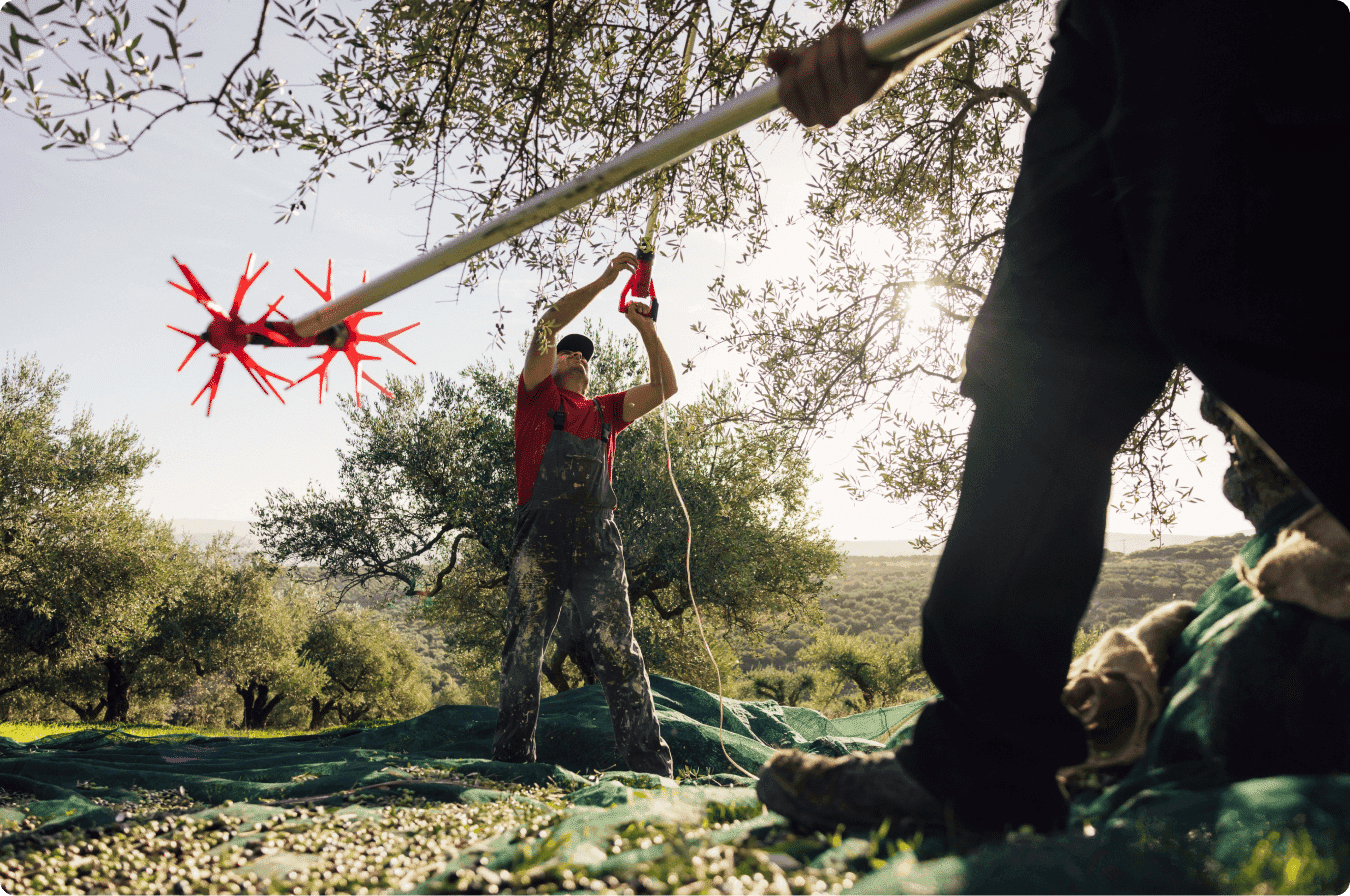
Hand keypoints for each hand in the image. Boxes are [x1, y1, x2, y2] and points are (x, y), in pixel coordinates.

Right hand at [600, 251, 638, 286]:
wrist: (604, 281)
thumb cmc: (610, 276)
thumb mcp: (616, 269)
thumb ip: (620, 265)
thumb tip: (626, 264)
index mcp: (615, 259)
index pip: (624, 253)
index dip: (630, 254)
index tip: (635, 258)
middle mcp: (615, 259)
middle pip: (627, 255)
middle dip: (634, 258)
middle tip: (638, 264)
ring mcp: (615, 263)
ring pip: (628, 259)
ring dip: (634, 263)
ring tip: (637, 268)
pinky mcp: (616, 267)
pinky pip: (627, 266)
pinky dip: (632, 269)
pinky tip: (634, 273)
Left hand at [625, 301, 655, 333]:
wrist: (648, 327)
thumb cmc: (639, 322)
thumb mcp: (632, 315)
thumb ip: (630, 307)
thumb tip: (630, 301)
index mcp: (629, 313)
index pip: (629, 304)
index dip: (632, 305)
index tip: (635, 309)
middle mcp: (634, 311)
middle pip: (635, 302)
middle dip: (639, 306)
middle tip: (640, 312)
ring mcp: (640, 311)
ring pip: (641, 303)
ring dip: (643, 308)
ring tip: (644, 313)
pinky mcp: (645, 310)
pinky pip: (646, 305)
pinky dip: (647, 309)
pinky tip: (647, 313)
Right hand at [765, 24, 893, 128]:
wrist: (879, 68)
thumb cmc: (838, 70)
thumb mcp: (808, 68)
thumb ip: (786, 66)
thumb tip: (771, 58)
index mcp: (808, 117)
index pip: (786, 90)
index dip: (791, 67)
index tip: (801, 59)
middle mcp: (827, 117)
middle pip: (806, 73)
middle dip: (811, 50)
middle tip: (821, 44)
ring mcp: (847, 105)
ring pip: (827, 60)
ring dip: (831, 39)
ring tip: (837, 36)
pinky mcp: (866, 89)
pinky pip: (851, 54)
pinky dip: (848, 37)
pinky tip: (849, 34)